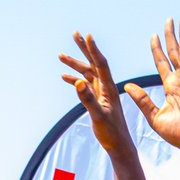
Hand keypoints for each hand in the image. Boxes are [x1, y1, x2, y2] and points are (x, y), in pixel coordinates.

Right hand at [60, 33, 131, 153]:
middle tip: (75, 34)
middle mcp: (106, 88)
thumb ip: (88, 99)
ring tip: (61, 56)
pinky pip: (85, 86)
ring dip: (75, 64)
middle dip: (84, 49)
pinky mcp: (97, 100)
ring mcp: (101, 94)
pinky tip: (64, 76)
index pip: (101, 64)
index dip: (94, 50)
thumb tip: (78, 82)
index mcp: (109, 89)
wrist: (119, 145)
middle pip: (94, 63)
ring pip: (87, 73)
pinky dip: (75, 80)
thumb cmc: (111, 133)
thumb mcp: (98, 116)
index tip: (87, 35)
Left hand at [124, 17, 179, 158]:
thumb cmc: (178, 135)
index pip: (163, 64)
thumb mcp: (154, 116)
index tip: (153, 36)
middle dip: (171, 36)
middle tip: (169, 19)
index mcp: (171, 88)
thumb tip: (127, 86)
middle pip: (175, 53)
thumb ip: (142, 100)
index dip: (158, 50)